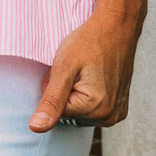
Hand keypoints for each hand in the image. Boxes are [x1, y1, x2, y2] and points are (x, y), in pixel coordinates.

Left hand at [28, 11, 141, 132]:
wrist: (117, 26)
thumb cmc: (90, 41)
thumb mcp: (64, 68)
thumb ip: (50, 101)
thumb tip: (36, 128)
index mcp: (94, 109)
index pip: (55, 112)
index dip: (53, 89)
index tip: (66, 71)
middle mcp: (109, 116)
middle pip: (69, 115)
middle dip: (66, 93)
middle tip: (76, 70)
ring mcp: (116, 113)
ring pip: (80, 113)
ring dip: (77, 94)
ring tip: (86, 72)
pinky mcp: (120, 108)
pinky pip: (93, 110)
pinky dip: (89, 96)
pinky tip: (96, 78)